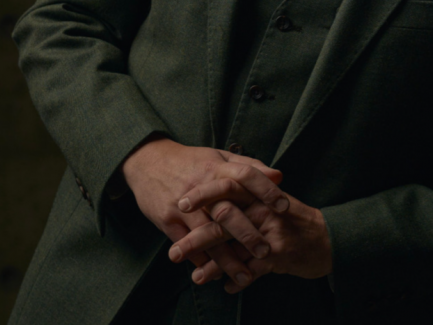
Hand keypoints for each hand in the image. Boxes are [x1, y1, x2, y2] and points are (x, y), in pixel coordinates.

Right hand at [120, 137, 288, 288]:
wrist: (148, 161)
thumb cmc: (191, 161)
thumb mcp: (219, 156)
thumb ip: (249, 166)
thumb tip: (279, 176)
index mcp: (216, 168)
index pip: (246, 175)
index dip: (266, 190)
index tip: (284, 207)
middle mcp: (200, 187)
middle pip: (227, 211)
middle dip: (247, 234)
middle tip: (265, 252)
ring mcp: (182, 206)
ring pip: (206, 236)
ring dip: (225, 259)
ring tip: (244, 277)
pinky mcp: (166, 220)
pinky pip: (185, 244)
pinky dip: (201, 260)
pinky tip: (216, 274)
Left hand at [171, 183, 332, 291]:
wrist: (330, 238)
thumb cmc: (296, 221)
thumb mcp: (274, 201)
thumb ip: (249, 194)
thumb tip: (217, 191)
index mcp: (260, 194)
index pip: (228, 186)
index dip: (203, 194)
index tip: (180, 203)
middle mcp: (265, 210)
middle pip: (224, 219)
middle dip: (196, 238)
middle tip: (174, 253)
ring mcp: (272, 232)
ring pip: (234, 248)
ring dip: (212, 267)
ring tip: (196, 278)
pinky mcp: (279, 254)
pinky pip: (252, 271)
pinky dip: (238, 281)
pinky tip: (227, 288)